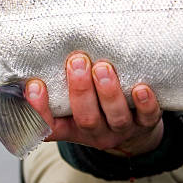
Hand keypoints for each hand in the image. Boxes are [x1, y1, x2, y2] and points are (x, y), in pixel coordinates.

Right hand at [25, 52, 163, 156]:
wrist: (133, 129)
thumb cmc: (93, 106)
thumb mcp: (69, 102)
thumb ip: (55, 84)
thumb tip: (37, 50)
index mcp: (69, 128)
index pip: (48, 126)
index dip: (39, 109)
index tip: (34, 85)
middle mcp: (95, 133)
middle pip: (86, 119)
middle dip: (81, 90)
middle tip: (76, 62)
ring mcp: (121, 130)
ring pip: (116, 117)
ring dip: (108, 92)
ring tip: (103, 67)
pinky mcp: (146, 124)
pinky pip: (147, 118)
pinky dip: (145, 104)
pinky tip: (141, 88)